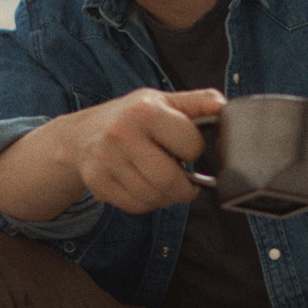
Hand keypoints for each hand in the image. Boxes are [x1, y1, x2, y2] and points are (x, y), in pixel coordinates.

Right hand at [72, 87, 225, 214]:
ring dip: (166, 197)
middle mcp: (122, 134)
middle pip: (170, 181)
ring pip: (154, 198)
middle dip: (185, 188)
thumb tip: (226, 108)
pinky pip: (137, 207)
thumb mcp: (164, 101)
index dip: (194, 149)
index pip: (191, 146)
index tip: (186, 147)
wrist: (80, 136)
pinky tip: (143, 186)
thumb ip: (199, 103)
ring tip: (161, 181)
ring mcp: (107, 160)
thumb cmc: (131, 118)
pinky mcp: (97, 183)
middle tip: (185, 182)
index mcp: (145, 110)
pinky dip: (146, 203)